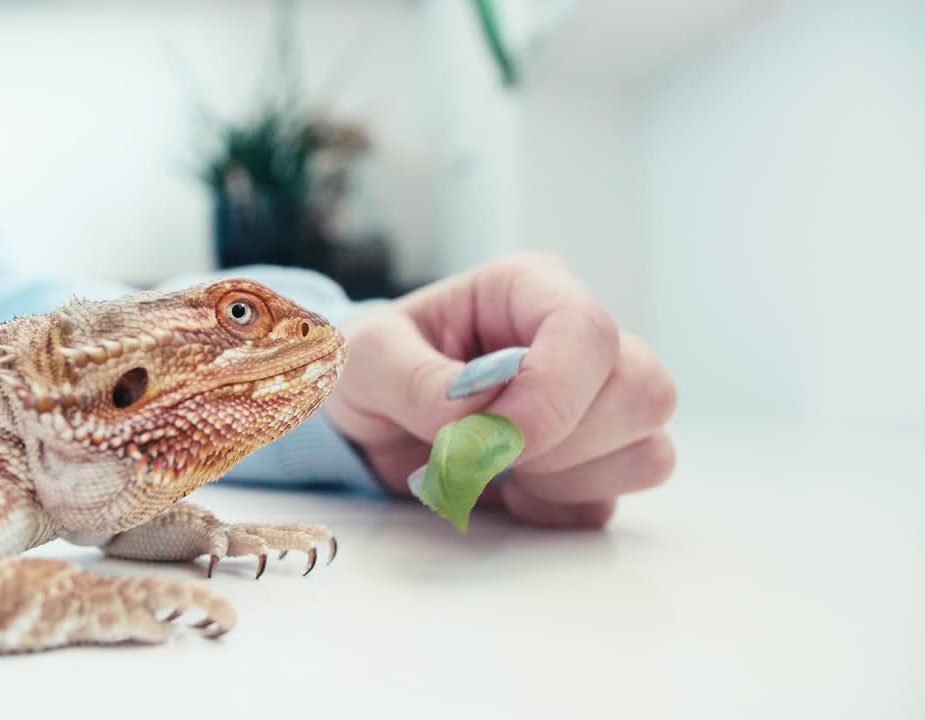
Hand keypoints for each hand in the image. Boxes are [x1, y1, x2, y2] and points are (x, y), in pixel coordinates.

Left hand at [325, 255, 676, 527]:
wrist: (368, 421)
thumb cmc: (371, 369)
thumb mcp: (365, 359)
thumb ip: (413, 378)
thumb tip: (475, 410)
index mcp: (530, 291)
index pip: (589, 331)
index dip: (552, 392)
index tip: (493, 437)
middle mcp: (577, 344)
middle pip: (644, 392)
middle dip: (564, 440)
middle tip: (482, 451)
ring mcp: (595, 407)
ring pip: (647, 452)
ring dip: (562, 479)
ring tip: (490, 468)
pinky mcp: (591, 467)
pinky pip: (609, 504)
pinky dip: (552, 511)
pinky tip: (505, 492)